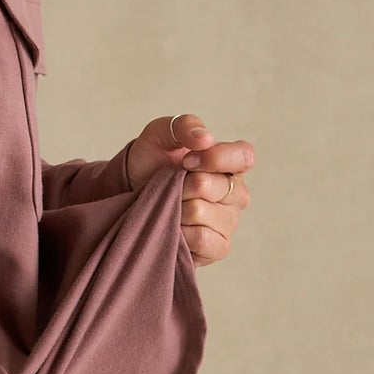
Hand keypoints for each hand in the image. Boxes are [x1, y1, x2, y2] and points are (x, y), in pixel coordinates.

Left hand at [124, 113, 253, 267]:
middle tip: (170, 185)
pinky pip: (201, 238)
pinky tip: (174, 225)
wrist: (129, 195)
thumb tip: (205, 139)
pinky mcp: (218, 247)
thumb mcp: (159, 135)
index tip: (186, 160)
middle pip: (216, 187)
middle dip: (183, 184)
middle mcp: (236, 194)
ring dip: (176, 207)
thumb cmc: (150, 163)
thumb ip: (182, 126)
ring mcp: (229, 222)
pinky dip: (180, 232)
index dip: (214, 158)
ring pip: (201, 212)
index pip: (244, 156)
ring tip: (170, 205)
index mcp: (230, 164)